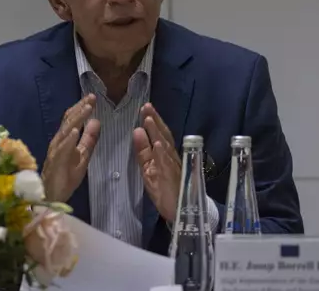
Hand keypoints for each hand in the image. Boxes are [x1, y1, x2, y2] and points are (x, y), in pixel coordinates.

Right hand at [41, 94, 99, 202]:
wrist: (50, 197)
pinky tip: (76, 131)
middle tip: (92, 97)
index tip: (93, 97)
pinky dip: (69, 139)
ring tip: (87, 108)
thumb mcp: (82, 156)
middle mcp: (58, 142)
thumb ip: (89, 140)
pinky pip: (62, 149)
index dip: (81, 108)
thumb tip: (97, 121)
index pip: (72, 120)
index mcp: (65, 140)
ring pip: (66, 131)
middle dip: (81, 108)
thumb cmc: (65, 177)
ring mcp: (56, 151)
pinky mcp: (55, 162)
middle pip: (69, 121)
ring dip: (77, 119)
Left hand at [133, 103, 181, 222]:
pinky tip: (157, 144)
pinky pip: (167, 165)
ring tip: (148, 120)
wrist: (181, 211)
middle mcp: (171, 157)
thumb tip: (137, 130)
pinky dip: (162, 154)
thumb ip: (143, 151)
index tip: (145, 107)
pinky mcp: (172, 178)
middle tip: (146, 106)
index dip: (153, 121)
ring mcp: (173, 167)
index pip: (159, 134)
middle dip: (155, 121)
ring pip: (165, 146)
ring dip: (157, 133)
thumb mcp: (148, 169)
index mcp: (164, 155)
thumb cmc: (165, 190)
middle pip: (163, 136)